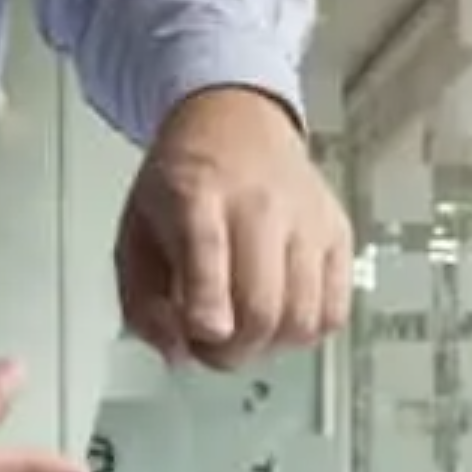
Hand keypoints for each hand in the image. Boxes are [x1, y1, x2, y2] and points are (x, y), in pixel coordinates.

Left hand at [116, 86, 351, 370]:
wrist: (236, 120)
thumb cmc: (182, 182)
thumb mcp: (135, 231)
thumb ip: (141, 301)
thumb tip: (176, 351)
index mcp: (196, 195)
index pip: (209, 253)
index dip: (208, 308)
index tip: (204, 335)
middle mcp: (259, 204)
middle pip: (262, 306)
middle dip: (232, 350)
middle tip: (211, 348)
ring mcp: (306, 219)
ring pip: (302, 317)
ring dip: (269, 346)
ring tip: (244, 331)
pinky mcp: (337, 232)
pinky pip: (334, 310)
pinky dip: (306, 331)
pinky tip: (280, 317)